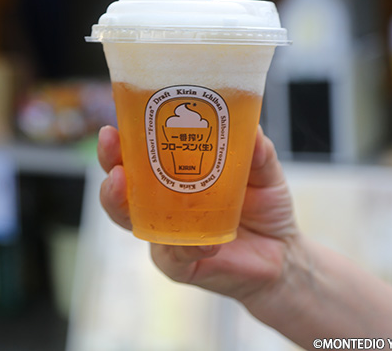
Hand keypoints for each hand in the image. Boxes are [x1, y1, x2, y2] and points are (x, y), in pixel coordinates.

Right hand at [97, 125, 299, 304]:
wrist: (282, 253)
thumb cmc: (264, 206)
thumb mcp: (264, 172)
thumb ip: (258, 152)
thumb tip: (252, 128)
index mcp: (174, 175)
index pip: (138, 155)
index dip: (121, 141)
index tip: (113, 126)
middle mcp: (161, 203)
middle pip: (121, 185)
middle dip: (109, 164)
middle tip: (111, 147)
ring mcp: (165, 235)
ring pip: (129, 220)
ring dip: (119, 202)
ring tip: (121, 183)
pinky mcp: (180, 265)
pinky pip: (173, 256)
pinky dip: (183, 247)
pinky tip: (201, 241)